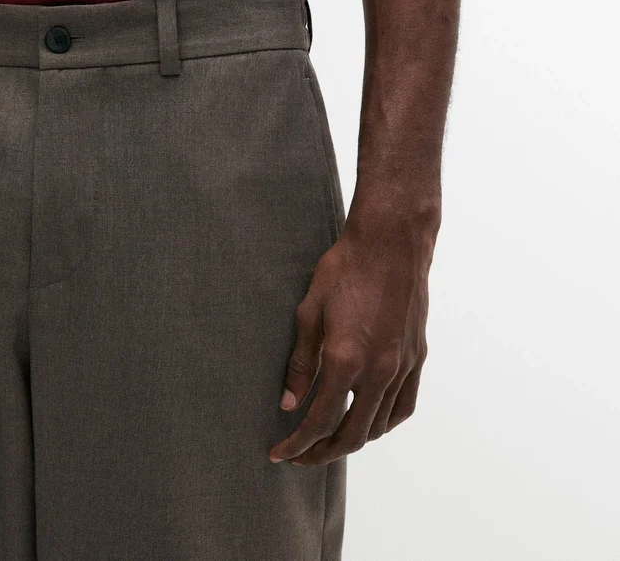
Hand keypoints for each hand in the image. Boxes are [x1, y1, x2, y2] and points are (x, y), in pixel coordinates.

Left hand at [268, 208, 438, 466]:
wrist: (391, 241)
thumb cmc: (345, 268)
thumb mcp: (309, 312)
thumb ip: (300, 363)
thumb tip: (289, 403)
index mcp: (345, 359)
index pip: (319, 421)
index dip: (297, 443)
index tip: (280, 452)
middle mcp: (378, 370)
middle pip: (351, 435)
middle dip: (321, 453)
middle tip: (300, 455)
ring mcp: (401, 365)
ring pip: (379, 426)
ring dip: (353, 440)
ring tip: (330, 440)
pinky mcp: (416, 356)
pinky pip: (403, 406)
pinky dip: (384, 423)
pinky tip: (369, 420)